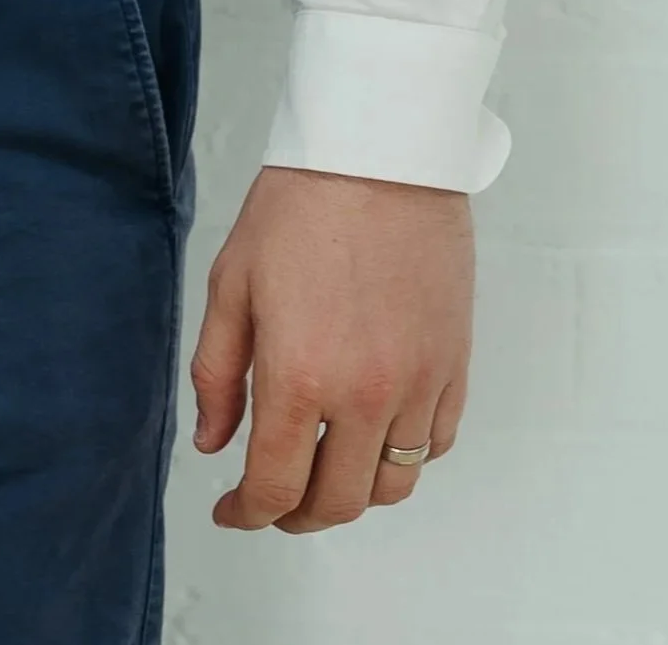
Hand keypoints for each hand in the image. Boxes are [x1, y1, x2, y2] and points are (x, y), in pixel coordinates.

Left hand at [190, 165, 471, 533]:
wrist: (379, 151)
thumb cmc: (300, 204)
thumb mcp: (232, 281)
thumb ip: (217, 372)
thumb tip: (213, 443)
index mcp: (299, 374)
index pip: (274, 486)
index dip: (247, 513)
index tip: (231, 511)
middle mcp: (364, 393)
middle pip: (336, 503)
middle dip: (296, 515)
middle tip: (272, 501)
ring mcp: (418, 383)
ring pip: (391, 485)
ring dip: (352, 492)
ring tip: (322, 468)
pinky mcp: (454, 365)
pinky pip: (436, 444)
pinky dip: (404, 456)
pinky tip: (374, 433)